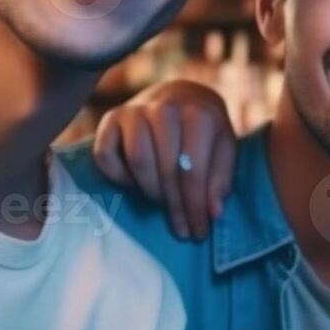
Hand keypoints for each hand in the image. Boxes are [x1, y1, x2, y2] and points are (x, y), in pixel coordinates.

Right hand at [94, 80, 237, 240]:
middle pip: (165, 169)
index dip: (195, 207)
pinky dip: (119, 176)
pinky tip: (136, 182)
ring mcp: (134, 111)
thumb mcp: (224, 148)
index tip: (198, 232)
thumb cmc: (205, 131)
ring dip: (150, 191)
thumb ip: (221, 179)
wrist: (180, 97)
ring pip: (137, 162)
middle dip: (175, 206)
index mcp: (199, 114)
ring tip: (163, 203)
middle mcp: (164, 108)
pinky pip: (105, 156)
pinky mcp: (110, 118)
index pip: (192, 171)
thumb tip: (212, 213)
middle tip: (182, 229)